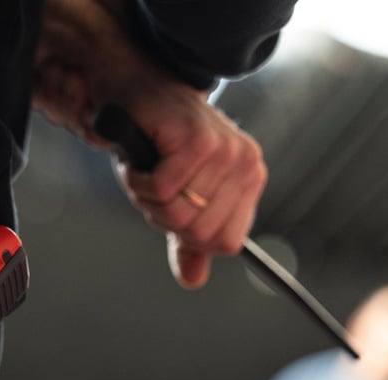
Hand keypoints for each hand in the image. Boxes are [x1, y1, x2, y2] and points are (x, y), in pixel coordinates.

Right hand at [32, 0, 266, 288]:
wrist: (139, 91)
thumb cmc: (158, 144)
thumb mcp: (177, 199)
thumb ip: (188, 241)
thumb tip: (193, 281)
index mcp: (249, 180)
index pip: (225, 243)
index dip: (187, 234)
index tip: (172, 205)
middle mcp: (245, 164)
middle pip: (197, 232)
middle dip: (161, 216)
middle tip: (153, 185)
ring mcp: (224, 151)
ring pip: (176, 213)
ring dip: (146, 198)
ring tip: (146, 169)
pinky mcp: (196, 141)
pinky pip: (160, 191)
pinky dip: (137, 180)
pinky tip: (139, 159)